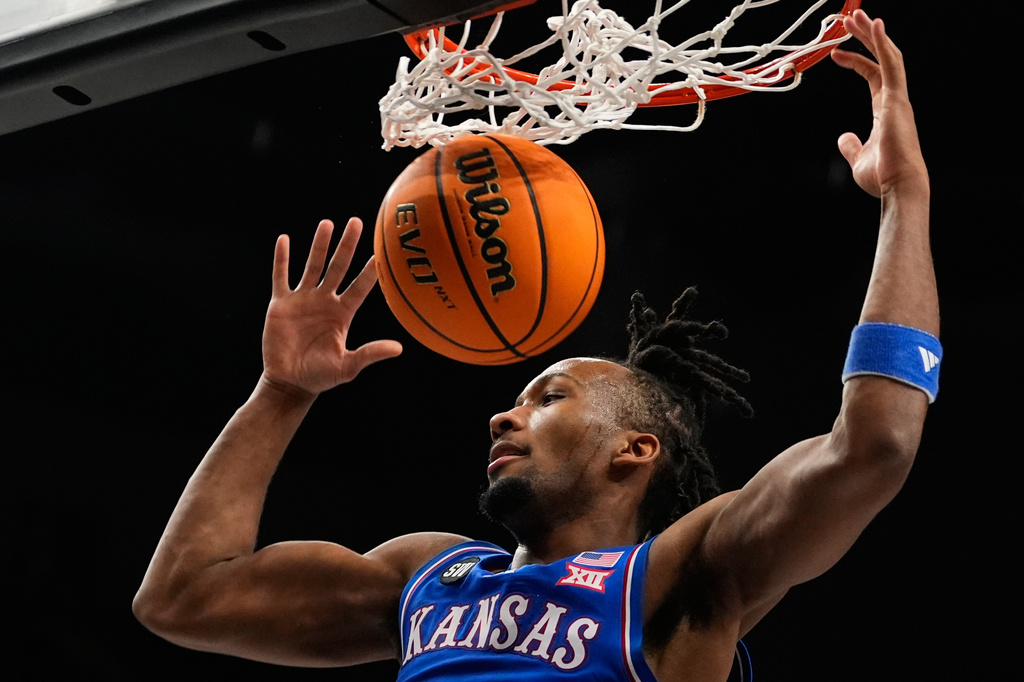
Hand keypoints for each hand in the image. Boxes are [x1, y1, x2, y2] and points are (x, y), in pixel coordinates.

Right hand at [261, 218, 401, 396]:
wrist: (290, 382)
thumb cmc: (321, 376)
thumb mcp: (348, 367)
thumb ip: (370, 354)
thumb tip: (399, 348)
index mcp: (343, 313)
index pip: (360, 286)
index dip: (370, 270)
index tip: (381, 251)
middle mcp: (325, 301)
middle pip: (338, 266)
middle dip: (347, 245)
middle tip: (357, 222)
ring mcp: (303, 300)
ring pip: (313, 265)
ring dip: (320, 245)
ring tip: (328, 223)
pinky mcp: (281, 304)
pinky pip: (281, 276)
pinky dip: (282, 259)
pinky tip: (284, 239)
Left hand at [831, 10, 927, 197]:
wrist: (897, 186)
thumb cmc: (883, 176)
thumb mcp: (857, 158)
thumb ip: (851, 145)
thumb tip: (843, 137)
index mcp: (885, 111)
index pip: (872, 76)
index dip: (855, 62)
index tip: (836, 54)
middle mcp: (894, 100)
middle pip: (881, 60)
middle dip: (866, 38)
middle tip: (850, 21)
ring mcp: (897, 98)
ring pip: (887, 56)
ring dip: (872, 35)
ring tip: (857, 16)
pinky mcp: (896, 100)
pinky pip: (891, 65)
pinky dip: (882, 44)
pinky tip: (874, 25)